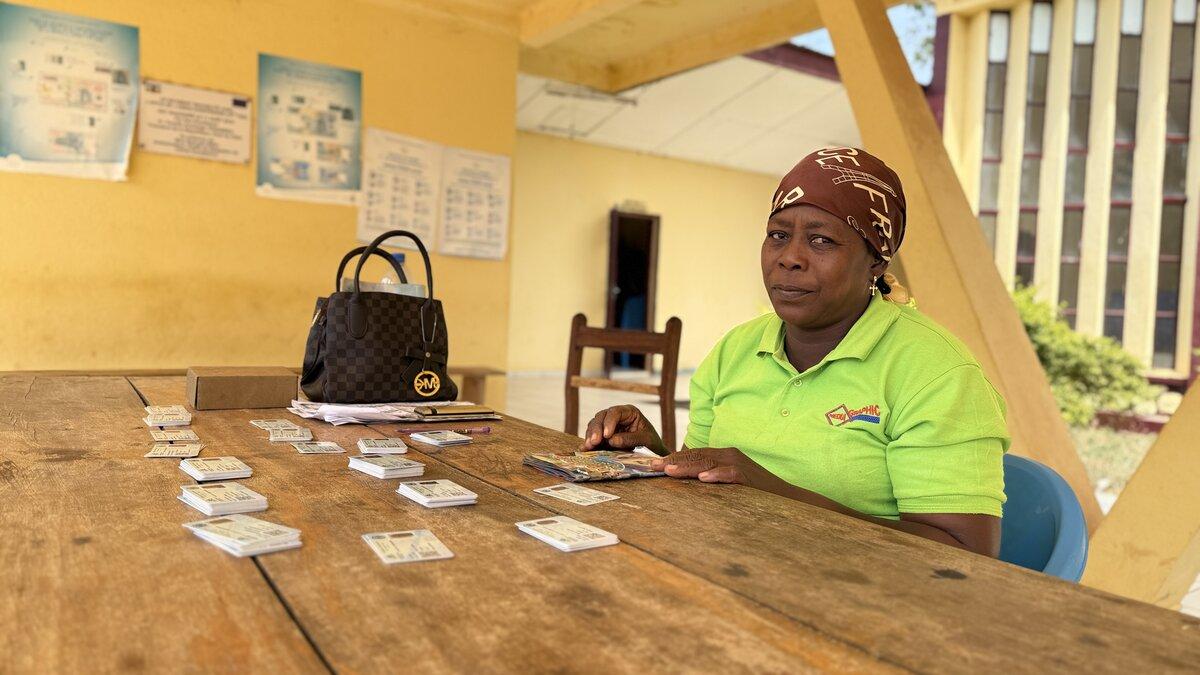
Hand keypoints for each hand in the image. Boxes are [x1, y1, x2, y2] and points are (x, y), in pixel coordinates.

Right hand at [581, 405, 665, 453]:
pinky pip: (593, 434)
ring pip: (594, 424)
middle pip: (601, 417)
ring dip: (590, 435)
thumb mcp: (646, 439)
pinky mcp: (603, 434)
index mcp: (629, 412)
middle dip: (596, 429)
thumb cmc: (651, 440)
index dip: (609, 422)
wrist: (651, 449)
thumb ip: (630, 439)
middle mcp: (617, 415)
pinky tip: (585, 449)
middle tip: (594, 442)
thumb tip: (611, 440)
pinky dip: (589, 441)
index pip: (615, 412)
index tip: (606, 435)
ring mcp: (608, 424)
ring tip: (588, 447)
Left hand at [649, 447, 768, 484]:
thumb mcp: (727, 483)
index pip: (694, 454)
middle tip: (653, 466)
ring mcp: (739, 464)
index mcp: (722, 455)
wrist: (784, 496)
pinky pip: (730, 473)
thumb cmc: (753, 491)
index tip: (654, 464)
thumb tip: (685, 485)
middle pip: (697, 455)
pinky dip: (716, 475)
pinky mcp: (748, 476)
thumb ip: (709, 479)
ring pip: (708, 462)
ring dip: (688, 466)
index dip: (674, 458)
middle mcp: (729, 455)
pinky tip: (703, 479)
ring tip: (669, 471)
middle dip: (673, 461)